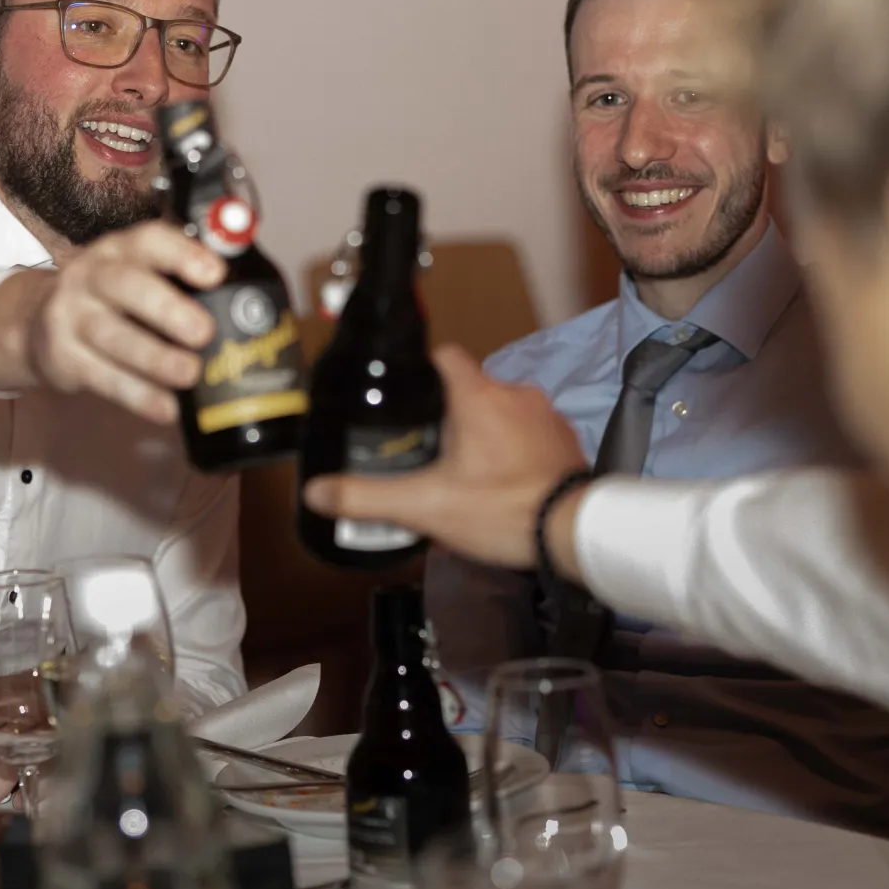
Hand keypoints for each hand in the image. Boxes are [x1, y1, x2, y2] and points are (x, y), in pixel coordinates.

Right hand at [0, 221, 224, 422]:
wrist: (34, 323)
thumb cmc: (111, 300)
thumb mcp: (137, 276)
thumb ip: (183, 283)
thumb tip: (248, 305)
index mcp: (120, 250)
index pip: (149, 240)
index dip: (182, 254)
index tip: (215, 273)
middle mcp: (91, 276)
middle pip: (126, 286)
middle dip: (167, 309)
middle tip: (204, 332)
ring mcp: (71, 316)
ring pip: (113, 336)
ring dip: (155, 358)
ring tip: (190, 374)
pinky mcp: (61, 357)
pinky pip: (102, 377)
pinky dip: (137, 395)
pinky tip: (166, 408)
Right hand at [302, 345, 587, 572]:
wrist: (573, 532)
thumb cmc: (498, 509)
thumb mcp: (425, 506)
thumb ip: (367, 497)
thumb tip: (315, 492)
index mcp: (477, 395)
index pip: (444, 356)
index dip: (422, 371)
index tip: (407, 396)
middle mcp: (514, 392)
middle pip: (471, 389)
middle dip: (451, 415)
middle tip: (430, 451)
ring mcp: (546, 414)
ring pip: (502, 411)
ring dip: (485, 432)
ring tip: (467, 472)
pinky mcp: (566, 439)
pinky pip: (530, 433)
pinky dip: (514, 449)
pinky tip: (504, 482)